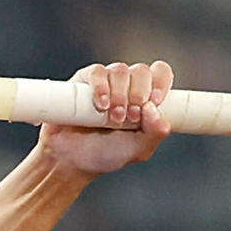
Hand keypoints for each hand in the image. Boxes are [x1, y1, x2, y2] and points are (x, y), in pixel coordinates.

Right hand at [38, 60, 172, 176]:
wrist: (70, 160)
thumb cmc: (106, 153)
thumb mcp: (138, 150)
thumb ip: (155, 133)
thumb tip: (154, 109)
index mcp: (145, 97)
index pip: (160, 73)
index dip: (160, 82)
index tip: (155, 102)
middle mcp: (127, 85)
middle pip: (142, 71)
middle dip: (139, 94)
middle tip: (130, 117)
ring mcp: (105, 82)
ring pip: (120, 70)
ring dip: (120, 94)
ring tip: (112, 117)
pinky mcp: (83, 82)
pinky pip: (96, 72)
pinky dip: (101, 86)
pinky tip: (101, 105)